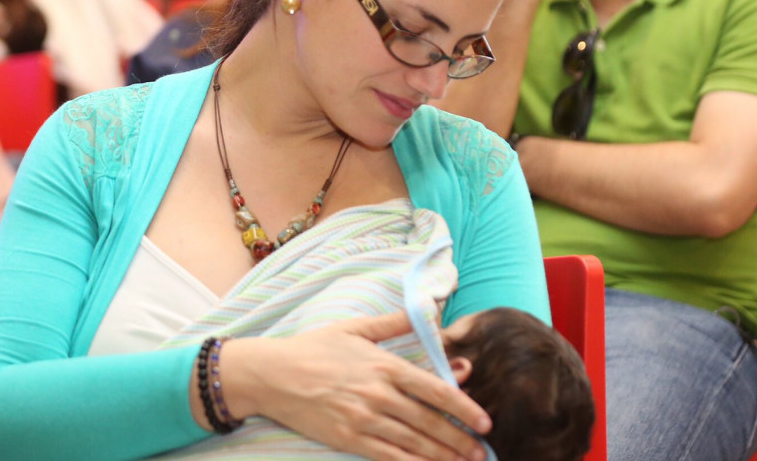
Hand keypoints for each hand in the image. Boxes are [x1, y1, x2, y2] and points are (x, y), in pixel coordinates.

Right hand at [226, 313, 490, 460]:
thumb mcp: (356, 328)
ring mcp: (364, 420)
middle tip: (482, 453)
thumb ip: (394, 323)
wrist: (272, 374)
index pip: (435, 391)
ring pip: (414, 443)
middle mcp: (379, 395)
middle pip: (430, 423)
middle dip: (460, 440)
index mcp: (385, 366)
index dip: (464, 408)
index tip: (484, 422)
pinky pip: (388, 457)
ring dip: (443, 456)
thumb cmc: (314, 347)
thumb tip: (429, 311)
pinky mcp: (349, 439)